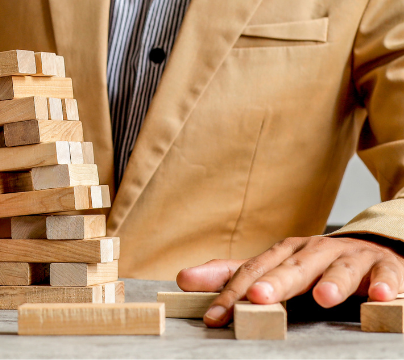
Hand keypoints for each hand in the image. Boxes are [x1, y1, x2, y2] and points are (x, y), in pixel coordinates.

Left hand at [176, 236, 403, 326]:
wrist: (372, 247)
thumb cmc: (313, 264)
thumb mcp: (271, 267)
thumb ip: (230, 275)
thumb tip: (182, 278)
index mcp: (283, 253)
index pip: (253, 272)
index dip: (232, 294)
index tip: (214, 318)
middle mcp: (313, 251)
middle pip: (292, 267)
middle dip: (275, 281)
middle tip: (258, 297)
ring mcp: (349, 257)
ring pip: (340, 267)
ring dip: (332, 282)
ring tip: (323, 298)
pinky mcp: (383, 266)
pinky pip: (386, 274)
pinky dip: (384, 283)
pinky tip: (378, 296)